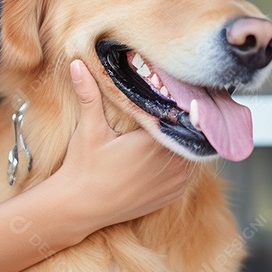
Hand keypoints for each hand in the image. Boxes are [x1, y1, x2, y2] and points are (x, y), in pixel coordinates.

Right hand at [54, 60, 191, 234]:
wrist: (80, 208)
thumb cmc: (83, 167)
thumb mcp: (89, 130)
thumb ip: (88, 95)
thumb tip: (76, 63)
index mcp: (154, 144)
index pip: (181, 117)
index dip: (182, 104)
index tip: (179, 90)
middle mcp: (171, 164)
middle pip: (191, 134)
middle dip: (185, 120)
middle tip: (180, 103)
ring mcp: (175, 182)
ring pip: (195, 152)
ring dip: (187, 140)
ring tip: (179, 123)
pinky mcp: (174, 194)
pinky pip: (190, 171)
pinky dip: (185, 159)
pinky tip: (173, 148)